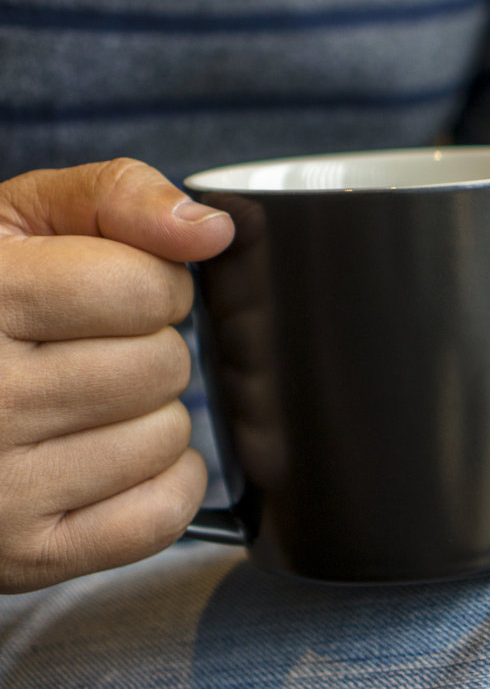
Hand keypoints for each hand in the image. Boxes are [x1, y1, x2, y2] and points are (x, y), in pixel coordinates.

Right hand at [0, 159, 233, 591]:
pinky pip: (159, 515)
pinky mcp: (21, 554)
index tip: (103, 291)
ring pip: (166, 436)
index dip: (147, 282)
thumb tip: (209, 230)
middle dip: (143, 349)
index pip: (147, 288)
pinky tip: (103, 459)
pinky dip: (158, 486)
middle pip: (161, 366)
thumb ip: (116, 197)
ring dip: (144, 416)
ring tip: (75, 405)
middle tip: (79, 352)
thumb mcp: (16, 220)